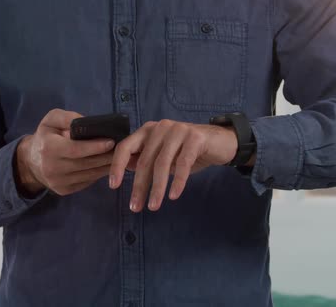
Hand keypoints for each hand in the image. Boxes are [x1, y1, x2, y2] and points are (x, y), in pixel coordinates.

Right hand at [15, 109, 115, 195]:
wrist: (31, 162)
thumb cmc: (45, 137)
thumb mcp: (51, 120)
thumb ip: (68, 118)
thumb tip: (87, 122)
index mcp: (48, 148)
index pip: (75, 149)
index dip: (95, 146)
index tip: (111, 141)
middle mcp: (52, 168)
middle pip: (85, 164)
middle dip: (105, 157)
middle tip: (121, 149)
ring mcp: (58, 182)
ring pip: (88, 175)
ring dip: (106, 167)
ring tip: (118, 157)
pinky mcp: (63, 190)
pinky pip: (86, 182)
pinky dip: (98, 174)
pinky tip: (107, 166)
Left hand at [109, 119, 238, 211]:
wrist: (221, 142)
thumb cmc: (189, 151)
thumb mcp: (164, 156)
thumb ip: (146, 159)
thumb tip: (125, 169)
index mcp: (148, 130)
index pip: (125, 147)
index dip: (117, 166)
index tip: (113, 186)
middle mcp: (160, 127)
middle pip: (144, 160)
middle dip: (139, 186)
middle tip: (135, 207)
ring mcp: (178, 130)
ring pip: (162, 164)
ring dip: (157, 188)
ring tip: (153, 206)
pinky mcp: (195, 138)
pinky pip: (183, 163)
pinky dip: (177, 182)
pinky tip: (173, 196)